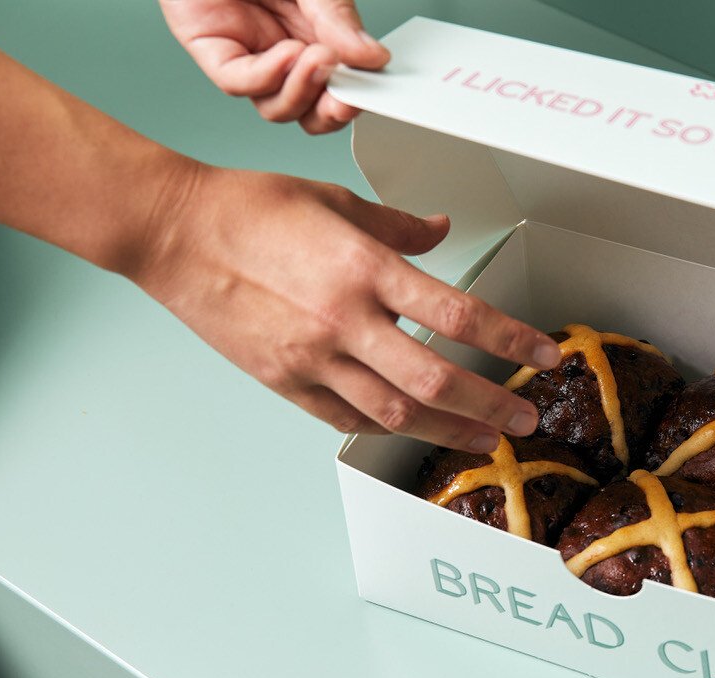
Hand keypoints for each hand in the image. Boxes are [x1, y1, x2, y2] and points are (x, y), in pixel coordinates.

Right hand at [137, 162, 561, 449]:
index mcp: (363, 268)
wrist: (171, 234)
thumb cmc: (248, 209)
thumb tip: (441, 231)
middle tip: (527, 416)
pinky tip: (416, 430)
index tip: (543, 354)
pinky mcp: (286, 382)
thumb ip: (396, 226)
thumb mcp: (334, 202)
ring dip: (450, 430)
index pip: (458, 314)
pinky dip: (388, 427)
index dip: (510, 340)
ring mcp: (313, 358)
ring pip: (396, 412)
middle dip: (492, 403)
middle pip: (436, 379)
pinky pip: (348, 417)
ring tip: (486, 438)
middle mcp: (344, 320)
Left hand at [160, 0, 387, 133]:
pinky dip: (268, 76)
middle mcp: (281, 53)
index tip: (375, 93)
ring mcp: (247, 55)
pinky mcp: (210, 48)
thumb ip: (339, 19)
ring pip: (275, 107)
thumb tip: (372, 58)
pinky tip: (289, 54)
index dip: (354, 99)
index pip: (336, 87)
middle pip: (307, 112)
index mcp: (312, 36)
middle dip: (329, 112)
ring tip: (319, 60)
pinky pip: (238, 81)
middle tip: (348, 97)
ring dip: (302, 92)